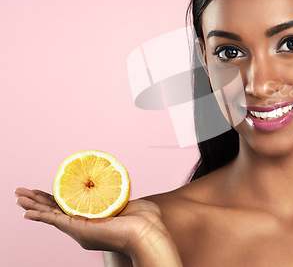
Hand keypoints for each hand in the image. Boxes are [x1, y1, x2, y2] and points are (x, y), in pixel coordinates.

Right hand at [15, 188, 181, 265]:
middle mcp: (83, 227)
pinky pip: (54, 221)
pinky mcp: (78, 228)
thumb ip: (120, 196)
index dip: (56, 200)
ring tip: (18, 197)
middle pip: (55, 210)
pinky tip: (27, 212)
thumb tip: (119, 187)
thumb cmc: (145, 221)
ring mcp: (80, 229)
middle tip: (22, 193)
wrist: (147, 232)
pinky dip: (39, 215)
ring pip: (50, 214)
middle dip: (38, 201)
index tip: (46, 192)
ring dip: (33, 205)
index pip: (70, 207)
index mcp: (94, 221)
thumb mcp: (129, 203)